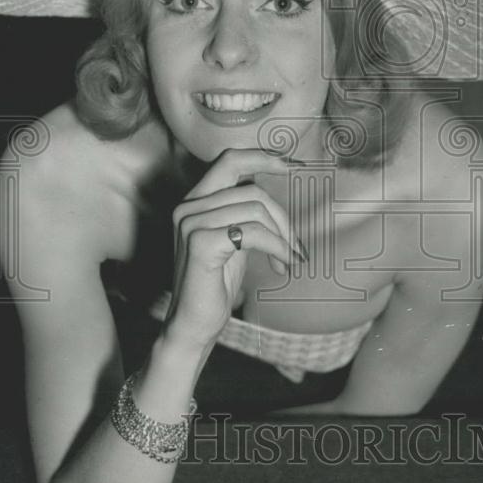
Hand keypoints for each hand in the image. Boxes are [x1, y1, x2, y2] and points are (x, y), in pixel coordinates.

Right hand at [164, 148, 305, 350]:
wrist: (193, 325)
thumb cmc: (215, 284)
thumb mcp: (232, 240)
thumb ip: (242, 213)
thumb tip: (270, 192)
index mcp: (194, 201)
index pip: (229, 160)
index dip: (262, 157)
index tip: (290, 165)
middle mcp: (187, 207)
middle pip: (252, 189)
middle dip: (282, 216)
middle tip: (296, 245)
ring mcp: (191, 223)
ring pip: (256, 210)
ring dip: (282, 237)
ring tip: (288, 260)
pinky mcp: (201, 244)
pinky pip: (254, 233)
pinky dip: (277, 248)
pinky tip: (281, 265)